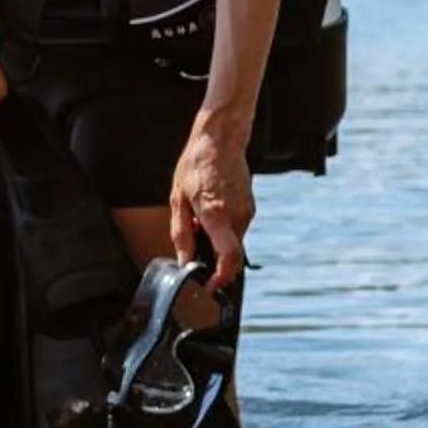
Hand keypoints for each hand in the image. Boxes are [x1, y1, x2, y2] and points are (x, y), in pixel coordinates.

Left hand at [168, 112, 254, 290]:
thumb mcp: (177, 199)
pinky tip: (210, 213)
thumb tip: (184, 260)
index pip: (229, 257)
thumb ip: (182, 233)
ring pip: (234, 242)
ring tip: (199, 222)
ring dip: (217, 243)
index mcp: (216, 215)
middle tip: (196, 252)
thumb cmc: (196, 165)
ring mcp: (247, 211)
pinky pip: (237, 229)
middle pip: (230, 254)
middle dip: (214, 261)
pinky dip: (224, 231)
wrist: (221, 139)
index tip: (211, 287)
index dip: (222, 277)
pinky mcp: (250, 207)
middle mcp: (237, 216)